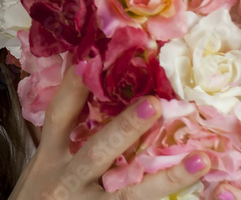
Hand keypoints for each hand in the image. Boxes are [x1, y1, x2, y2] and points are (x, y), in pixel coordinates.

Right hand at [9, 65, 212, 199]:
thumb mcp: (40, 171)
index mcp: (47, 160)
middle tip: (156, 104)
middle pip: (97, 151)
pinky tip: (194, 199)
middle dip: (126, 128)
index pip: (60, 114)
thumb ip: (62, 144)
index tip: (96, 55)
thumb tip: (90, 99)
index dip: (76, 84)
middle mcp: (63, 181)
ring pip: (128, 194)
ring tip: (200, 161)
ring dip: (166, 179)